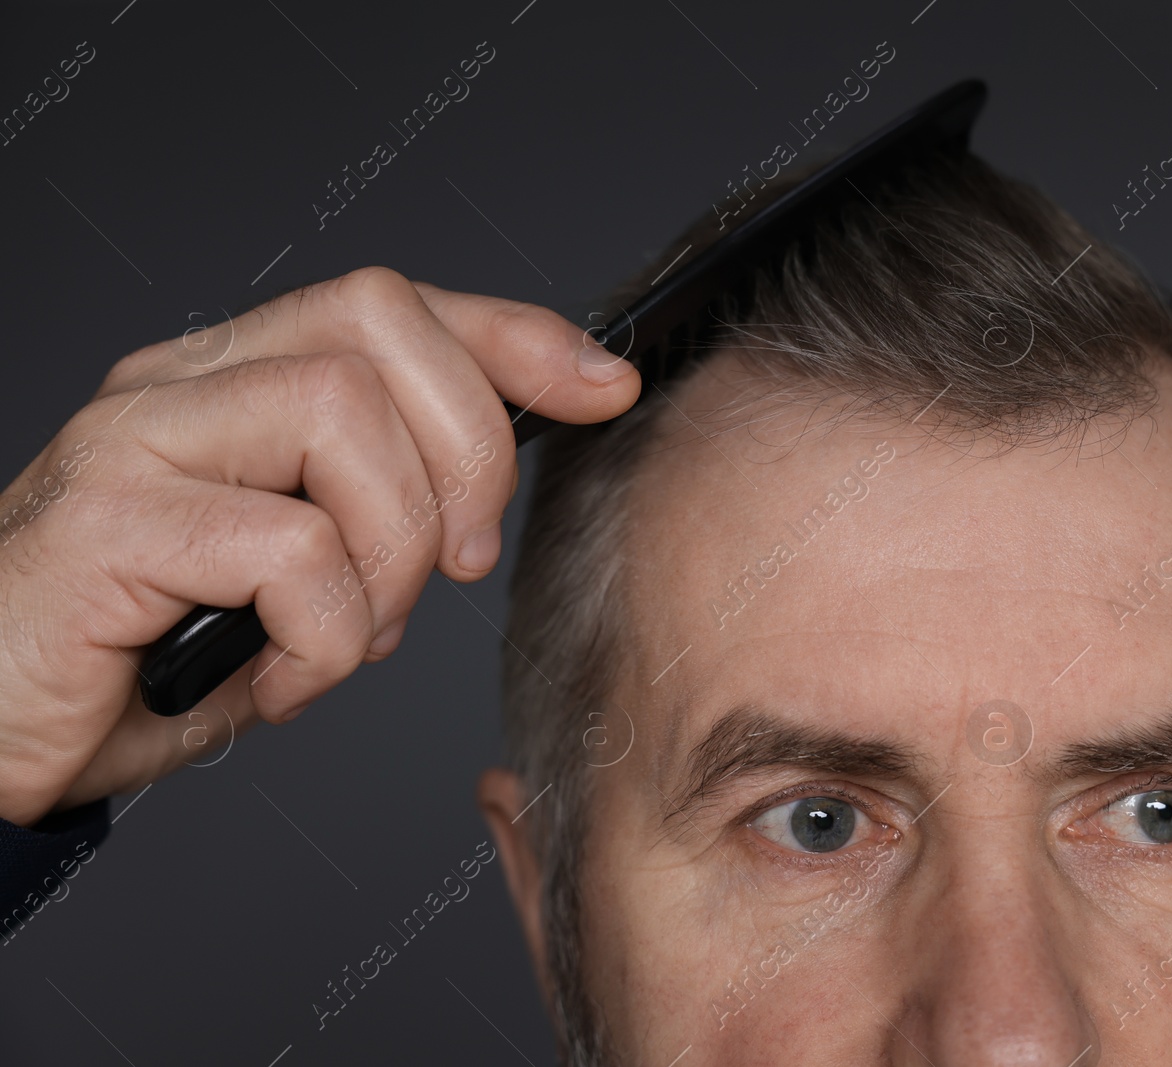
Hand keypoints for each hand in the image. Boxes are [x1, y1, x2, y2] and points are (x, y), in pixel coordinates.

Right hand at [0, 267, 638, 824]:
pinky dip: (326, 638)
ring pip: (343, 419)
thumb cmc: (147, 654)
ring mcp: (135, 443)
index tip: (603, 386)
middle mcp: (180, 384)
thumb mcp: (297, 570)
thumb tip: (490, 490)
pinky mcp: (103, 526)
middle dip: (468, 453)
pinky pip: (292, 550)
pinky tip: (281, 678)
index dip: (516, 336)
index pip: (394, 304)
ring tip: (344, 637)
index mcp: (232, 379)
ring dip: (390, 557)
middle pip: (380, 329)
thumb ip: (374, 510)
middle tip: (456, 565)